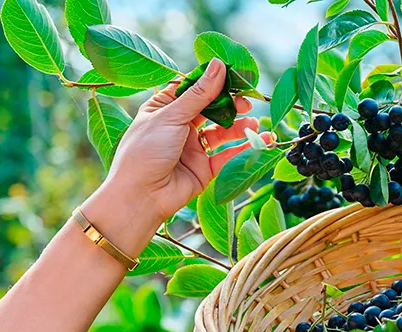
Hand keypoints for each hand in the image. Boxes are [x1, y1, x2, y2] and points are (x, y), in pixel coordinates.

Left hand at [82, 59, 271, 255]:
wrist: (141, 196)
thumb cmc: (145, 152)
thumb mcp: (170, 116)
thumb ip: (199, 94)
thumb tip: (219, 65)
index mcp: (164, 109)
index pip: (193, 89)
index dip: (213, 82)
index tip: (235, 76)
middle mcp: (179, 127)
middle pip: (211, 109)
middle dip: (230, 104)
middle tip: (247, 101)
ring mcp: (192, 148)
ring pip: (222, 132)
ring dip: (239, 126)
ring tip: (253, 122)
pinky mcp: (204, 168)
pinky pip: (227, 154)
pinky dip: (244, 147)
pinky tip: (260, 139)